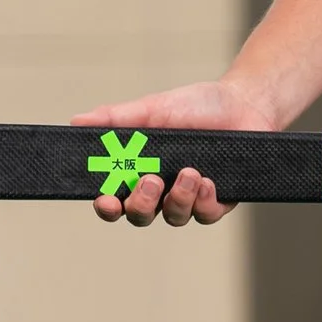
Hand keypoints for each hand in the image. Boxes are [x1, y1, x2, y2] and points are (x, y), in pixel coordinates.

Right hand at [70, 81, 276, 228]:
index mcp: (140, 170)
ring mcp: (190, 198)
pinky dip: (204, 201)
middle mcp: (162, 190)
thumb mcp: (153, 109)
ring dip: (178, 199)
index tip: (105, 200)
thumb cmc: (196, 106)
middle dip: (141, 204)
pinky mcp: (218, 201)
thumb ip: (117, 119)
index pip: (114, 199)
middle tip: (151, 180)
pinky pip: (206, 215)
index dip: (107, 206)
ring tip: (190, 172)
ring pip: (174, 217)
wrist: (243, 103)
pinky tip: (208, 181)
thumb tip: (78, 120)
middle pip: (139, 216)